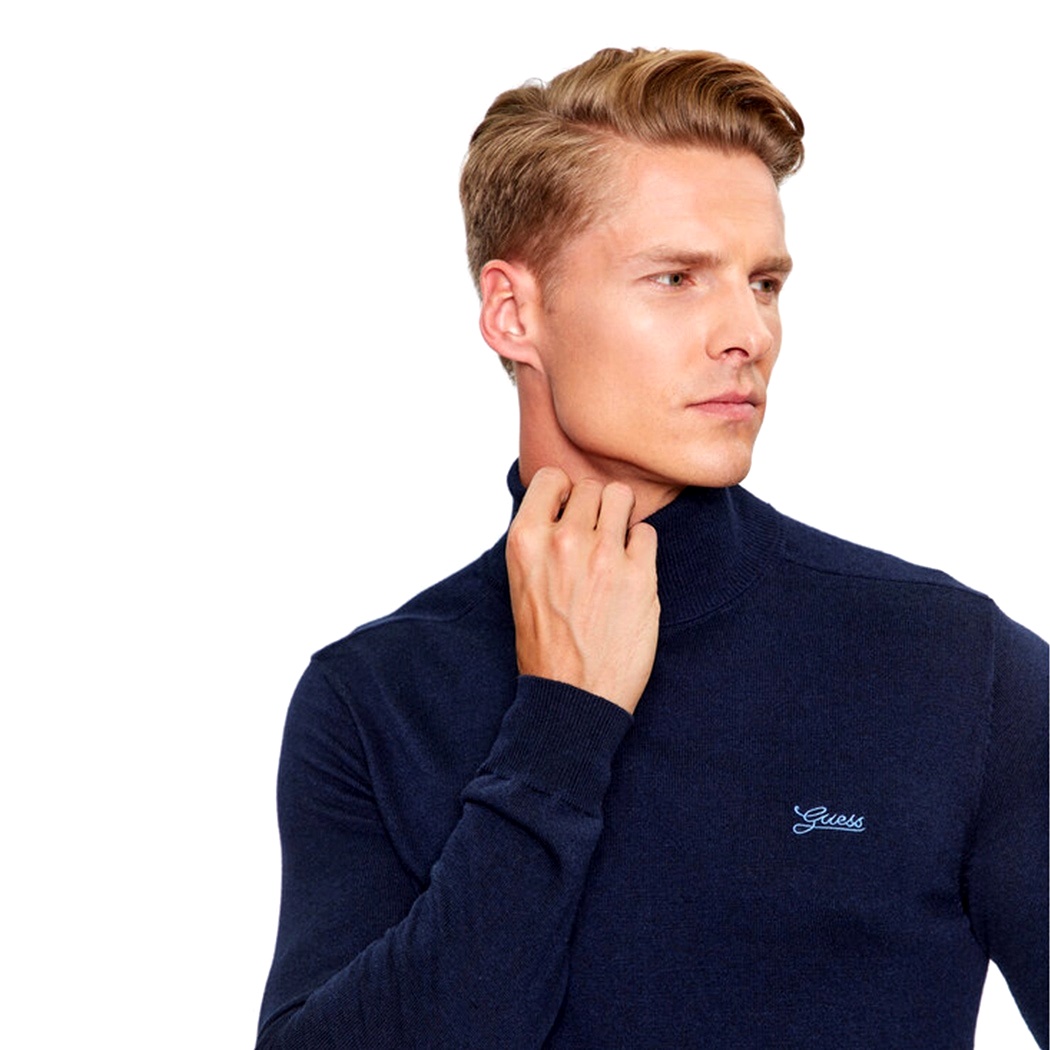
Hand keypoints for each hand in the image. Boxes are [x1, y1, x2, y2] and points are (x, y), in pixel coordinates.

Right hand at [506, 467, 659, 713]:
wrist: (572, 696)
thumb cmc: (545, 643)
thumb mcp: (522, 582)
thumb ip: (539, 539)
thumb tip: (563, 505)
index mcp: (526, 540)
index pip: (550, 477)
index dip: (562, 493)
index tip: (568, 513)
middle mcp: (563, 540)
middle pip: (591, 486)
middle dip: (595, 508)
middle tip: (595, 540)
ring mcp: (604, 555)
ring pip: (622, 497)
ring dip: (621, 518)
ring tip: (615, 547)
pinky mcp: (640, 575)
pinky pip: (647, 533)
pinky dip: (641, 549)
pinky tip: (629, 575)